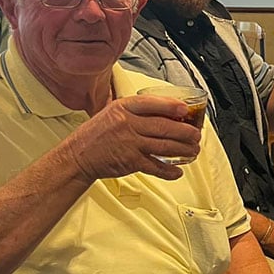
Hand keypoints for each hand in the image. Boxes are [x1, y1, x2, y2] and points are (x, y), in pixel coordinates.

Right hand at [61, 95, 201, 182]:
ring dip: (184, 149)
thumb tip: (166, 110)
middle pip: (164, 126)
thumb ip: (135, 111)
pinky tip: (178, 170)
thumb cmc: (96, 134)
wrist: (77, 156)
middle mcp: (127, 124)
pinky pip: (156, 166)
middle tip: (196, 135)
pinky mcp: (130, 162)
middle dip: (186, 132)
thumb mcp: (112, 113)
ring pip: (165, 146)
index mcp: (122, 108)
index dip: (171, 106)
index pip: (151, 103)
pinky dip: (169, 170)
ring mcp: (130, 143)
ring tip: (194, 150)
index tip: (186, 110)